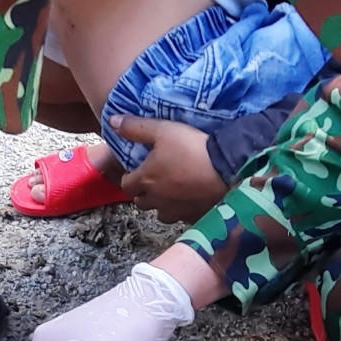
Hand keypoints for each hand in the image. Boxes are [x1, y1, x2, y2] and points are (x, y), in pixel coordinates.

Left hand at [109, 116, 228, 223]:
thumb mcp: (163, 130)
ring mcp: (176, 211)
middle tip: (153, 180)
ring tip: (171, 191)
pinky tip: (190, 198)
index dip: (129, 178)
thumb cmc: (192, 148)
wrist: (227, 169)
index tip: (137, 170)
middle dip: (143, 192)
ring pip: (160, 213)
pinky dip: (182, 209)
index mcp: (145, 179)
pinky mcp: (194, 217)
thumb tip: (112, 122)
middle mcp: (157, 199)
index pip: (126, 185)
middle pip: (141, 202)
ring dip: (161, 204)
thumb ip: (136, 127)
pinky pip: (181, 217)